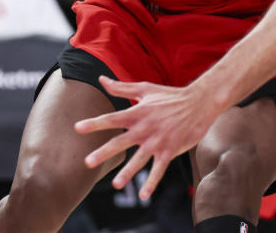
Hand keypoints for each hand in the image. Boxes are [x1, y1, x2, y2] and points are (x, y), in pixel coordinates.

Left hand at [74, 76, 221, 200]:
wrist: (198, 103)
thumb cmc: (170, 96)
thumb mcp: (145, 88)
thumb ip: (121, 87)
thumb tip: (101, 79)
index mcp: (137, 112)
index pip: (112, 118)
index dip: (95, 123)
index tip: (77, 128)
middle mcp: (145, 128)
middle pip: (121, 141)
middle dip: (104, 152)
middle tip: (87, 162)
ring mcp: (158, 141)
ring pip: (139, 159)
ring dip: (127, 172)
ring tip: (116, 185)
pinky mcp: (170, 150)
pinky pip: (159, 169)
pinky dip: (152, 182)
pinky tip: (143, 195)